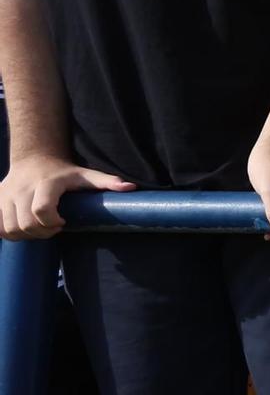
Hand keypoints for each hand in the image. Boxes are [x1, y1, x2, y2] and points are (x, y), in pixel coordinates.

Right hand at [0, 154, 134, 239]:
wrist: (34, 159)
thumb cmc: (64, 172)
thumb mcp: (86, 175)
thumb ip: (106, 182)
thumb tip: (131, 187)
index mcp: (45, 184)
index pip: (41, 210)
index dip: (52, 223)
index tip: (62, 222)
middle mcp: (21, 189)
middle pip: (25, 224)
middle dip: (41, 232)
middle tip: (53, 227)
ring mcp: (4, 195)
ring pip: (9, 229)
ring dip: (25, 235)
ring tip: (40, 227)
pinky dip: (8, 233)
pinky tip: (23, 227)